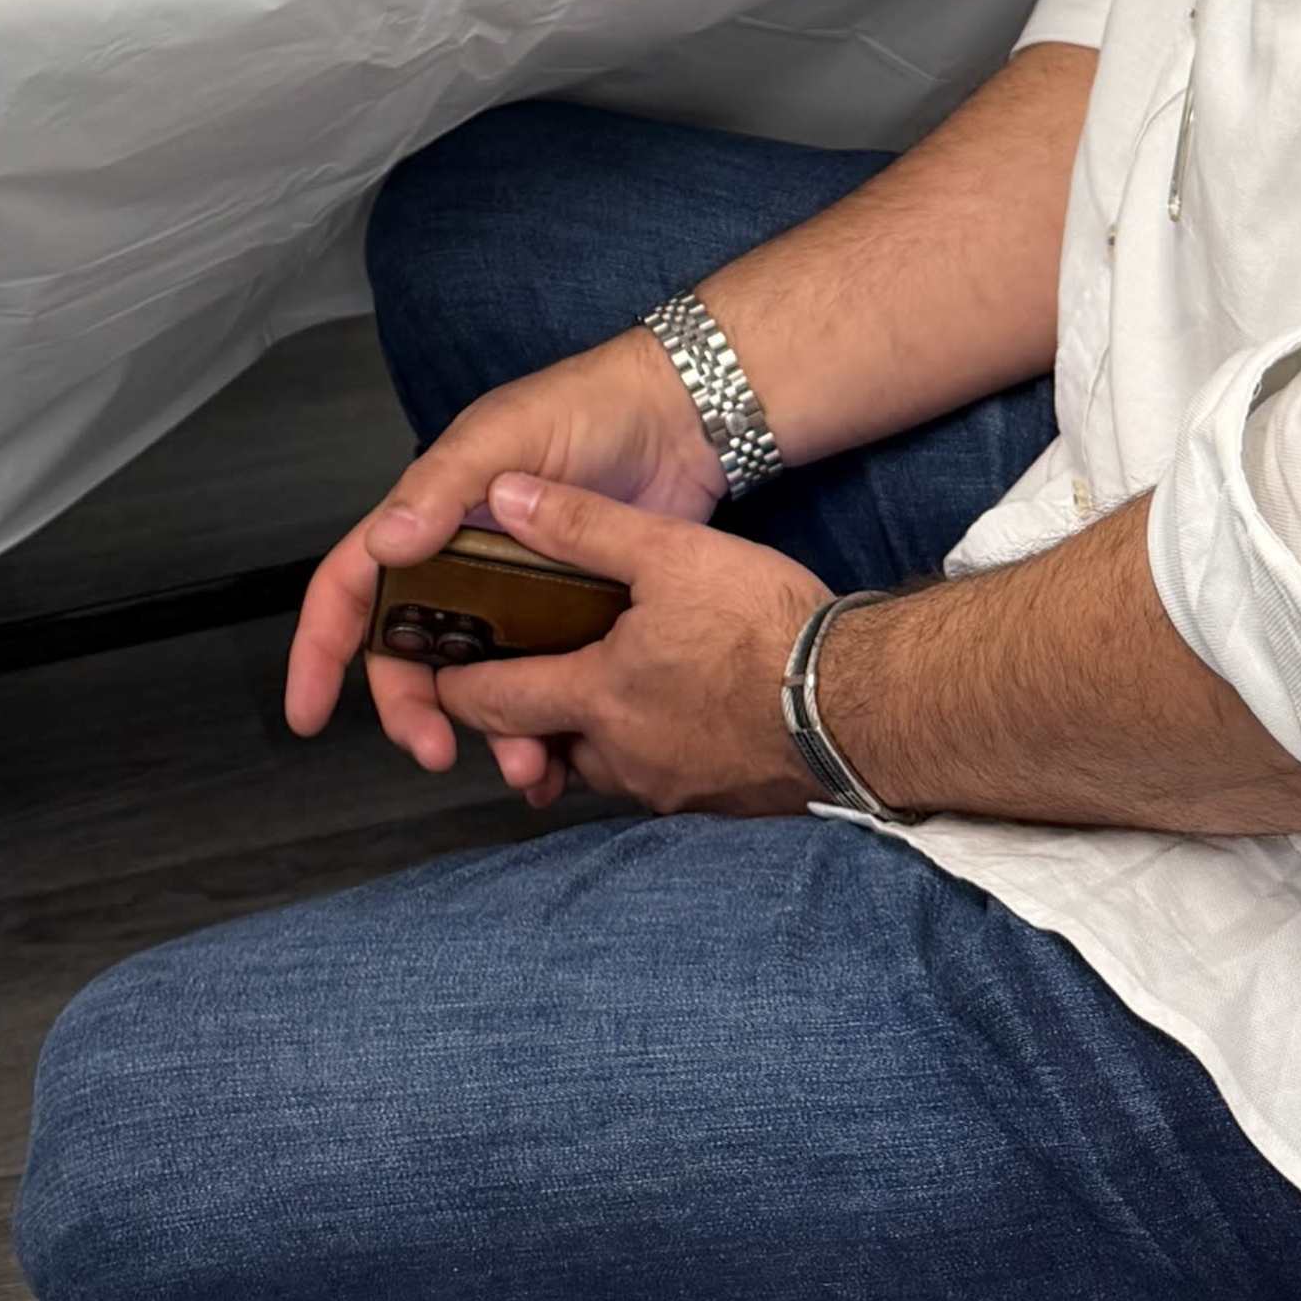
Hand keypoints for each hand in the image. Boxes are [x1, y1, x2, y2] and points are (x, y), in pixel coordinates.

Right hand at [287, 323, 724, 765]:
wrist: (680, 422)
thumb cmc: (584, 408)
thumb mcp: (505, 435)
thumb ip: (442, 486)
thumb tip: (383, 544)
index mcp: (427, 522)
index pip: (351, 588)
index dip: (321, 649)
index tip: (308, 714)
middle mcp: (461, 569)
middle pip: (409, 656)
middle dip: (412, 710)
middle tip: (436, 752)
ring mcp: (515, 602)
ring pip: (479, 685)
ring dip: (489, 731)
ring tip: (525, 764)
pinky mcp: (571, 625)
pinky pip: (544, 689)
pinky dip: (545, 729)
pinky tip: (560, 761)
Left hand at [443, 473, 828, 816]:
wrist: (863, 707)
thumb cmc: (765, 628)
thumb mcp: (672, 553)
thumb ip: (581, 525)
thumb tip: (505, 497)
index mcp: (596, 696)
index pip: (493, 702)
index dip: (455, 685)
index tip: (438, 671)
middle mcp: (621, 759)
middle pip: (544, 742)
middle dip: (525, 717)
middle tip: (521, 678)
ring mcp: (671, 790)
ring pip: (601, 766)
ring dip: (588, 736)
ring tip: (600, 690)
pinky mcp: (717, 804)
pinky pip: (657, 780)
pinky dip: (646, 750)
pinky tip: (671, 715)